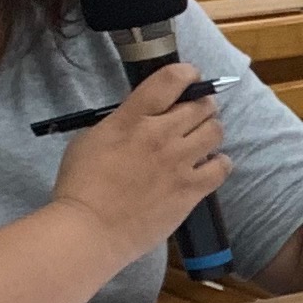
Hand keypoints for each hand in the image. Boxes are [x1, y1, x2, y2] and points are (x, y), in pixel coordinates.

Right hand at [54, 60, 228, 254]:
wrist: (90, 229)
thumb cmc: (80, 186)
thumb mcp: (91, 139)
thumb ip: (120, 124)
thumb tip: (140, 121)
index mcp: (132, 119)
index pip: (170, 80)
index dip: (187, 73)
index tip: (190, 77)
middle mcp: (160, 135)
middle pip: (200, 105)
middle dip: (201, 105)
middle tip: (195, 114)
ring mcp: (179, 162)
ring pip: (215, 131)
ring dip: (211, 131)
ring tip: (201, 140)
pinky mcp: (191, 190)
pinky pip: (222, 166)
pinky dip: (219, 162)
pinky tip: (209, 165)